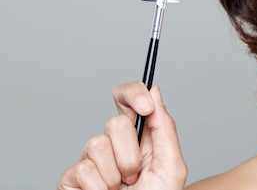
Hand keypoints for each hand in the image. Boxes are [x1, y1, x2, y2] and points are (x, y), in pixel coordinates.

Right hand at [57, 82, 187, 189]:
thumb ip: (164, 127)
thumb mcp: (171, 165)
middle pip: (114, 121)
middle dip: (130, 152)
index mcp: (138, 136)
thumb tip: (154, 91)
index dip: (133, 93)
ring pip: (97, 144)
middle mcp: (112, 144)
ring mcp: (90, 160)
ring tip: (122, 189)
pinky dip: (100, 188)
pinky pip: (84, 169)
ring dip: (116, 174)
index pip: (127, 99)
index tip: (145, 105)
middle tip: (136, 175)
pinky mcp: (71, 178)